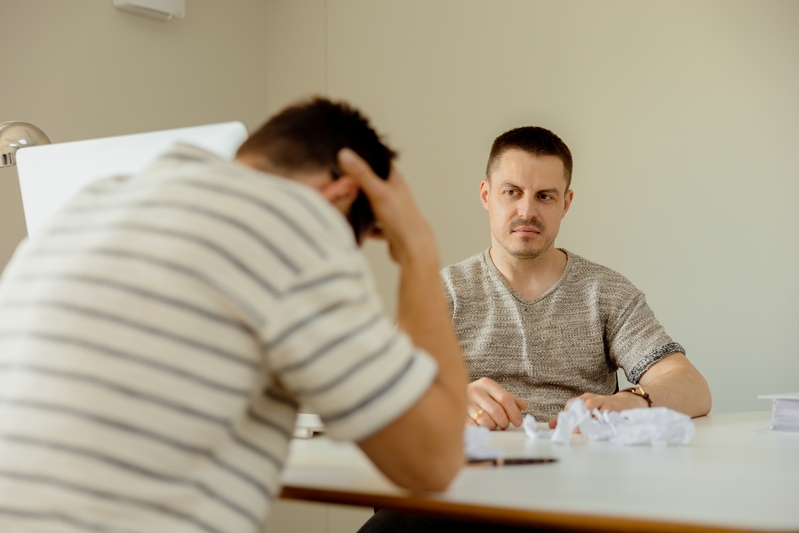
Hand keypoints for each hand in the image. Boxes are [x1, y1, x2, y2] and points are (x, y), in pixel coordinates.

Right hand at [337, 148, 435, 265]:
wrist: (411, 249)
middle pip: (378, 185)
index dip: (371, 158)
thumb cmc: (401, 219)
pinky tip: (356, 227)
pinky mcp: (390, 231)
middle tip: (344, 177)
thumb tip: (345, 154)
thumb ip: (361, 174)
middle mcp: (396, 197)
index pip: (383, 165)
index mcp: (396, 183)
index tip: (355, 153)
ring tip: (345, 200)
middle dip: (362, 182)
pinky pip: (375, 227)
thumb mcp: (378, 192)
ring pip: (375, 206)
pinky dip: (367, 227)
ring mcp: (394, 214)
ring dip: (363, 205)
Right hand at [465, 377, 526, 429]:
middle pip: (496, 410)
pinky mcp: (459, 415)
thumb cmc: (479, 398)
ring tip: (492, 425)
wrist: (452, 397)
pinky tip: (483, 428)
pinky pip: (475, 427)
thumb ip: (510, 400)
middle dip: (504, 421)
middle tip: (504, 425)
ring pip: (486, 420)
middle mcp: (474, 390)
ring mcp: (464, 403)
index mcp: (485, 383)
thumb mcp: (495, 394)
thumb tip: (523, 406)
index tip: (518, 422)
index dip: (514, 412)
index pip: (504, 398)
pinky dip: (482, 430)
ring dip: (493, 426)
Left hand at [546, 391, 648, 428]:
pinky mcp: (615, 408)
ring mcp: (604, 403)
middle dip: (575, 417)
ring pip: (592, 407)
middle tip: (571, 430)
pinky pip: (608, 412)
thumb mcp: (587, 410)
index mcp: (585, 399)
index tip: (559, 426)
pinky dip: (602, 419)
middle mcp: (593, 399)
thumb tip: (552, 425)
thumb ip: (570, 418)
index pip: (571, 404)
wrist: (628, 402)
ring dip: (587, 417)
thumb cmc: (604, 408)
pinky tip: (598, 427)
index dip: (565, 415)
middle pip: (581, 405)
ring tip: (582, 429)